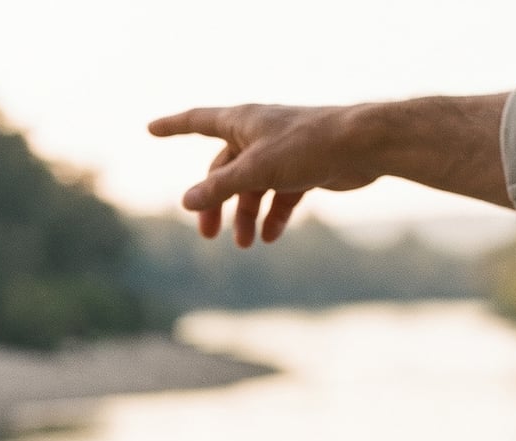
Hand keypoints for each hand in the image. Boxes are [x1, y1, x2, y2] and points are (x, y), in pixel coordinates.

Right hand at [150, 104, 378, 246]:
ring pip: (252, 186)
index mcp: (242, 121)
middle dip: (215, 203)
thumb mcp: (256, 170)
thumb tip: (186, 202)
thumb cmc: (309, 146)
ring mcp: (282, 152)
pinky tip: (271, 236)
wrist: (364, 145)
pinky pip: (280, 195)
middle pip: (224, 169)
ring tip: (245, 244)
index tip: (150, 129)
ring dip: (246, 216)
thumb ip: (220, 187)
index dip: (172, 126)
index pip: (197, 121)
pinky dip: (273, 215)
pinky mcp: (305, 168)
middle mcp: (259, 133)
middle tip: (208, 235)